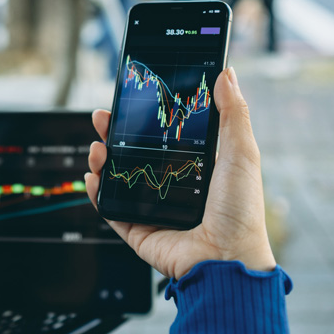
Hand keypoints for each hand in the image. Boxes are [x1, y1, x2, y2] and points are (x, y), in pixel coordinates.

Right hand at [84, 67, 275, 279]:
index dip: (143, 117)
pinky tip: (93, 176)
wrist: (228, 259)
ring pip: (117, 177)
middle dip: (113, 132)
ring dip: (101, 158)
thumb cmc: (241, 210)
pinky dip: (96, 192)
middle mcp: (170, 184)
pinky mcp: (138, 229)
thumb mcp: (241, 153)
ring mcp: (152, 207)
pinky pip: (110, 209)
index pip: (161, 134)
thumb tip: (227, 74)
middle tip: (103, 117)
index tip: (130, 99)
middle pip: (132, 151)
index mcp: (194, 165)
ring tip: (97, 147)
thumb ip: (233, 113)